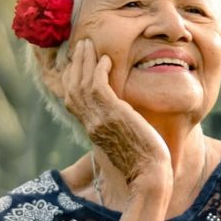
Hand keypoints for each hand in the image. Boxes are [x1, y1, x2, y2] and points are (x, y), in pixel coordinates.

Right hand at [36, 40, 171, 189]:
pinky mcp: (113, 116)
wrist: (149, 176)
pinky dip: (99, 71)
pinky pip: (98, 87)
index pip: (71, 98)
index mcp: (92, 129)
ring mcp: (100, 120)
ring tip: (89, 44)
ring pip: (82, 84)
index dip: (72, 77)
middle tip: (81, 44)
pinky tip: (107, 60)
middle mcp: (91, 123)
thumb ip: (117, 124)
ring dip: (85, 61)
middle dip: (75, 63)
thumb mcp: (124, 139)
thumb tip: (123, 111)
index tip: (77, 60)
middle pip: (72, 87)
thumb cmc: (144, 161)